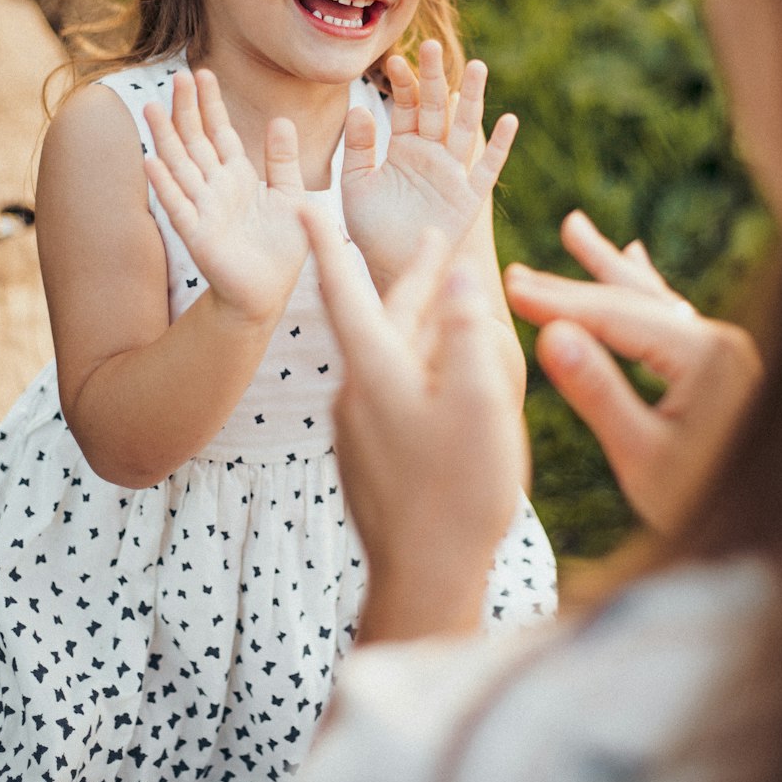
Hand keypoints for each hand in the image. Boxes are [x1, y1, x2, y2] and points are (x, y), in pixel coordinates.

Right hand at [144, 69, 308, 324]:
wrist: (269, 292)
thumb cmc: (281, 248)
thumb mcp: (292, 196)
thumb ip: (283, 161)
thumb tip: (280, 119)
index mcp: (238, 176)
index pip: (220, 132)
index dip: (210, 104)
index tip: (202, 73)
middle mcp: (215, 188)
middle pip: (195, 141)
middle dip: (186, 110)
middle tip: (178, 75)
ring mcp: (202, 209)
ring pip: (179, 166)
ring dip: (165, 138)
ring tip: (150, 108)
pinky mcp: (197, 235)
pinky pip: (178, 206)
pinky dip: (164, 185)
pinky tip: (150, 162)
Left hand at [301, 205, 529, 640]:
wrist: (423, 581)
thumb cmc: (458, 491)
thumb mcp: (479, 402)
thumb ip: (468, 332)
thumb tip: (461, 275)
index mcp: (375, 370)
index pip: (343, 289)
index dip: (326, 242)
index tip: (302, 201)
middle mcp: (357, 392)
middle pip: (379, 319)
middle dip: (408, 277)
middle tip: (431, 239)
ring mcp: (363, 428)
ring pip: (393, 357)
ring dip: (422, 324)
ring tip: (453, 300)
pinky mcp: (374, 456)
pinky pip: (397, 392)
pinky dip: (423, 367)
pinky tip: (450, 376)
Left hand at [340, 40, 517, 291]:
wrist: (390, 267)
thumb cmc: (371, 229)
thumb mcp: (357, 185)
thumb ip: (359, 149)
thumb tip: (358, 109)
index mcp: (403, 147)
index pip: (405, 106)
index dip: (402, 84)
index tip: (394, 62)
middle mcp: (431, 154)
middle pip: (436, 108)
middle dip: (434, 78)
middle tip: (433, 46)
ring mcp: (452, 172)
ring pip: (465, 128)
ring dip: (472, 99)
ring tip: (478, 67)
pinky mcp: (469, 197)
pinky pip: (487, 168)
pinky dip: (500, 146)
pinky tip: (510, 120)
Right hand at [504, 210, 761, 535]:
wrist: (774, 533)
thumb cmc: (705, 503)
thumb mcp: (642, 456)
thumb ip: (598, 391)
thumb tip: (550, 334)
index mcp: (705, 356)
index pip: (616, 317)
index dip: (558, 302)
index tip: (509, 286)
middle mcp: (720, 341)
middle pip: (632, 302)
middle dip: (573, 284)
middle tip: (517, 271)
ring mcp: (725, 351)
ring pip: (653, 300)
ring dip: (609, 270)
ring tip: (575, 230)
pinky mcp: (723, 366)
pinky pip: (673, 316)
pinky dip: (644, 291)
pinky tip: (636, 262)